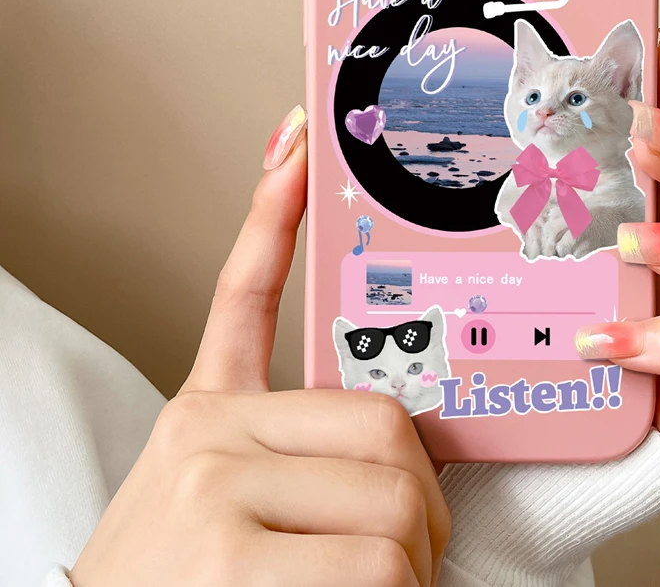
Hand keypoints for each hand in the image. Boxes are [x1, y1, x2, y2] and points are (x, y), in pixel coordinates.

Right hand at [71, 107, 450, 586]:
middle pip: (384, 426)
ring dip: (416, 563)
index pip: (244, 295)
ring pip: (395, 501)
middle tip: (414, 550)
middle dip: (424, 501)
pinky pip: (379, 565)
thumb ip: (290, 456)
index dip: (274, 216)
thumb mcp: (212, 505)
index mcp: (203, 415)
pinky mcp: (229, 563)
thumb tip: (395, 446)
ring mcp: (213, 492)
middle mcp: (203, 436)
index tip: (298, 147)